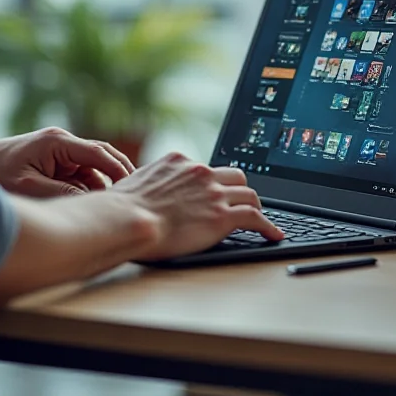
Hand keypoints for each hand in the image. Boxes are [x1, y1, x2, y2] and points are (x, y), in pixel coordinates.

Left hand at [0, 127, 134, 197]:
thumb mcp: (30, 188)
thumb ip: (63, 194)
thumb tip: (94, 203)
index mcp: (58, 141)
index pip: (98, 153)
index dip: (118, 170)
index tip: (134, 188)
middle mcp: (63, 142)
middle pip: (103, 155)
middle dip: (119, 174)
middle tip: (135, 197)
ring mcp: (61, 151)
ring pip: (94, 167)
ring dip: (103, 185)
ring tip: (118, 206)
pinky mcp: (57, 162)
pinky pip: (82, 174)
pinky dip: (90, 188)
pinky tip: (97, 205)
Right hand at [111, 152, 283, 259]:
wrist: (126, 219)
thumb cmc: (120, 209)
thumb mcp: (135, 183)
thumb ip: (150, 185)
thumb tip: (144, 194)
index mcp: (179, 161)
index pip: (206, 168)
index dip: (214, 183)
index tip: (217, 192)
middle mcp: (200, 172)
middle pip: (234, 175)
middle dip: (239, 190)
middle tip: (240, 204)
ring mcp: (213, 193)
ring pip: (249, 193)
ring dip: (256, 206)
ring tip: (260, 218)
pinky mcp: (221, 216)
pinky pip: (254, 217)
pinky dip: (268, 226)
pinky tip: (274, 234)